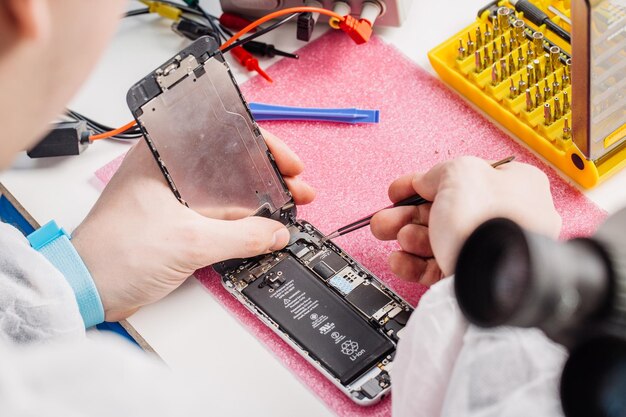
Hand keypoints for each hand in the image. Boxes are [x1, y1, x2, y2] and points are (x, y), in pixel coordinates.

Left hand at [72, 129, 314, 320]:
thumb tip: (274, 232)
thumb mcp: (188, 241)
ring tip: (288, 206)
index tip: (289, 163)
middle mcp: (170, 170)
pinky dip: (241, 219)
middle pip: (230, 162)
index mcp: (164, 155)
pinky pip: (217, 214)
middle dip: (268, 174)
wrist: (86, 289)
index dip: (263, 146)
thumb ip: (240, 236)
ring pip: (226, 189)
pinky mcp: (177, 220)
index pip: (223, 135)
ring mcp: (174, 196)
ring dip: (258, 198)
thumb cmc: (113, 254)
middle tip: (297, 188)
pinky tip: (262, 225)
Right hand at [370, 157, 560, 283]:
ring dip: (408, 238)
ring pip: (435, 241)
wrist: (499, 278)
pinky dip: (412, 265)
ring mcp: (485, 251)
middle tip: (385, 219)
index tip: (397, 191)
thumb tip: (425, 182)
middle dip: (406, 215)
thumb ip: (438, 173)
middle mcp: (500, 218)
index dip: (423, 183)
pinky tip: (399, 261)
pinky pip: (435, 268)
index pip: (458, 180)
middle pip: (441, 212)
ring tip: (398, 237)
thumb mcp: (460, 174)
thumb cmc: (490, 222)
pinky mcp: (471, 278)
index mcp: (509, 185)